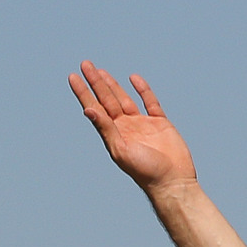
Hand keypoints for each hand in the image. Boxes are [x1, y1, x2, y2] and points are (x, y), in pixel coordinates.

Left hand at [69, 63, 195, 191]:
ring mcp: (143, 124)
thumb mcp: (121, 149)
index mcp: (114, 134)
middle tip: (85, 64)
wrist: (172, 181)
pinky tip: (133, 78)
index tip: (73, 77)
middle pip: (107, 100)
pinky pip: (149, 102)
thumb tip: (87, 109)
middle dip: (96, 82)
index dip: (83, 92)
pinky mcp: (160, 123)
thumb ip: (105, 129)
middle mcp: (125, 128)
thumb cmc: (144, 171)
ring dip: (113, 85)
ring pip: (124, 99)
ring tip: (101, 71)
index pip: (95, 108)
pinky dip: (142, 90)